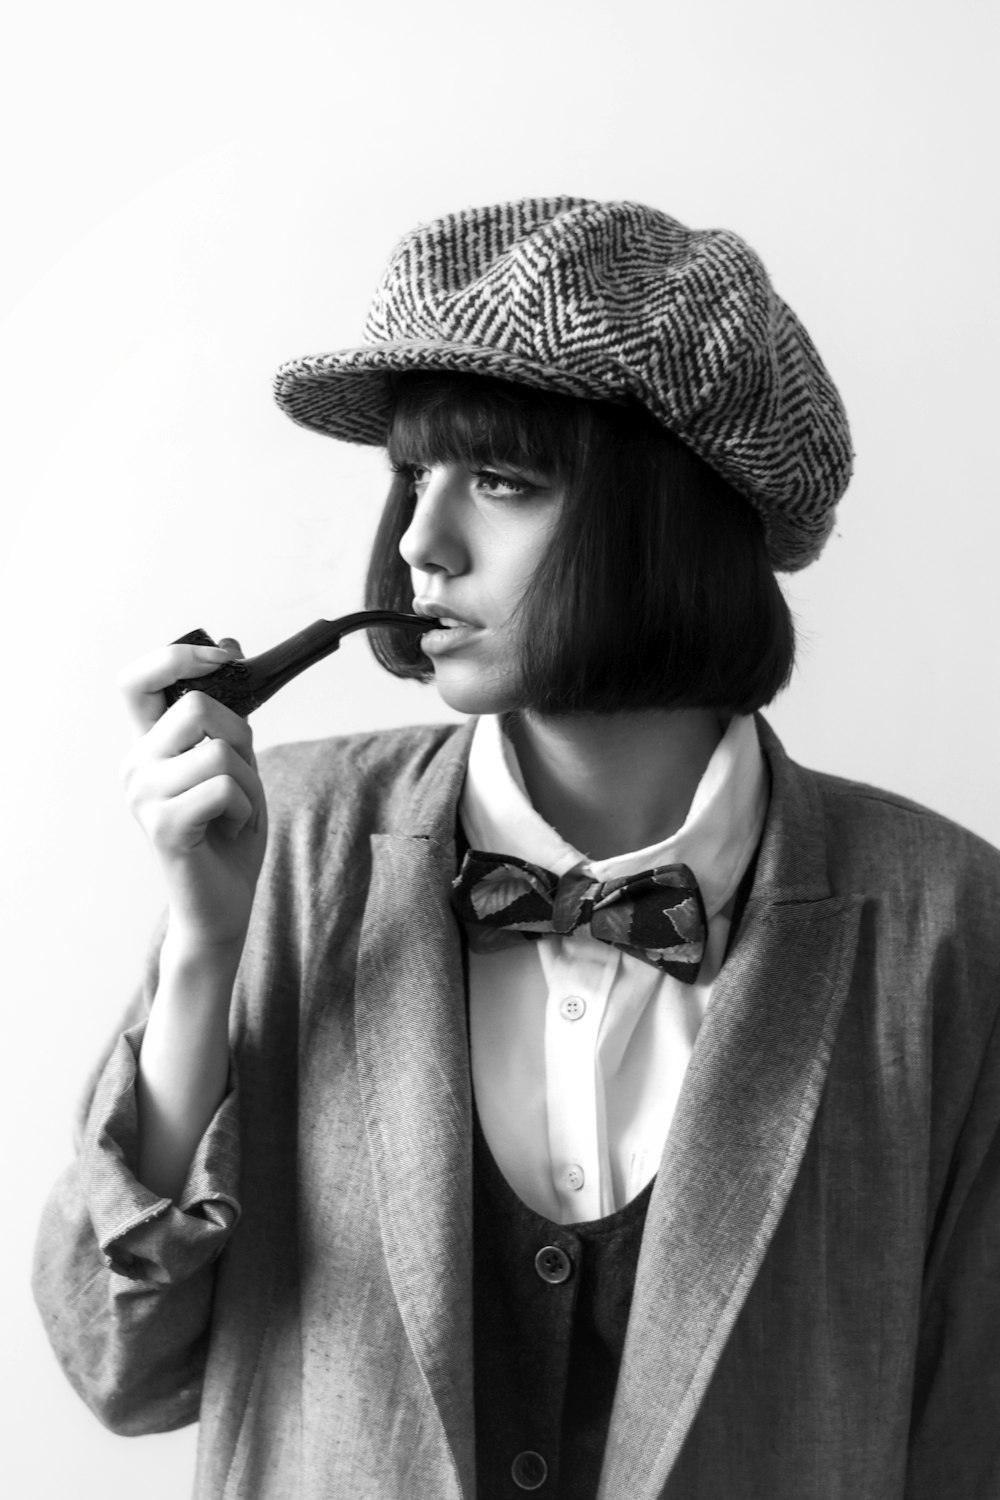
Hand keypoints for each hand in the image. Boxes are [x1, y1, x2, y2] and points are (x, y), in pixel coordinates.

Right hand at [119, 639, 268, 951]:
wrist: (222, 901)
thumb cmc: (229, 831)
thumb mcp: (233, 762)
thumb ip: (226, 715)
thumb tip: (228, 644)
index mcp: (147, 746)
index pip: (137, 679)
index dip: (177, 657)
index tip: (221, 656)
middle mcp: (135, 766)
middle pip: (197, 707)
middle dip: (240, 736)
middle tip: (240, 776)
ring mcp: (143, 795)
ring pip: (219, 751)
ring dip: (249, 782)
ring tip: (236, 811)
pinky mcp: (163, 825)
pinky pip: (224, 787)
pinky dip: (246, 807)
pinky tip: (231, 828)